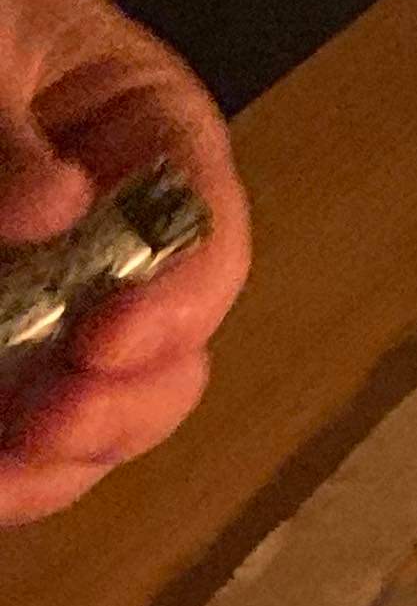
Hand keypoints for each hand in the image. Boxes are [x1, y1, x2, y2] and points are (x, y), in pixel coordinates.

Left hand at [0, 0, 248, 522]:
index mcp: (151, 141)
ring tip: (0, 476)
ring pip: (99, 412)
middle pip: (170, 356)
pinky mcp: (8, 343)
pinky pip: (25, 421)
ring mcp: (60, 299)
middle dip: (116, 410)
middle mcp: (124, 237)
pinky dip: (13, 462)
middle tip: (44, 427)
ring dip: (61, 462)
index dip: (177, 305)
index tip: (105, 340)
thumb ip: (9, 128)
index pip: (206, 241)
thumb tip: (53, 207)